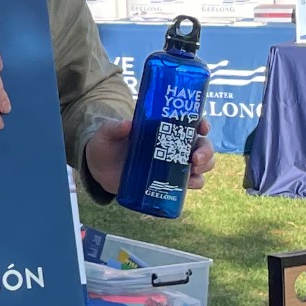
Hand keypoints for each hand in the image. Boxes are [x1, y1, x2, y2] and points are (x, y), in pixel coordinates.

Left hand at [83, 114, 214, 196]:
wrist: (100, 170)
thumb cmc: (106, 146)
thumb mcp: (106, 134)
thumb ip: (113, 128)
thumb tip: (127, 124)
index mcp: (163, 127)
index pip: (190, 122)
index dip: (202, 123)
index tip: (202, 127)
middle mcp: (174, 144)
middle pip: (202, 144)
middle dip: (205, 150)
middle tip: (195, 159)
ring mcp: (174, 163)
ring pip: (202, 163)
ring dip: (205, 166)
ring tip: (194, 170)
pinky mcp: (170, 180)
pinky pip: (192, 182)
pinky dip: (196, 182)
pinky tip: (191, 184)